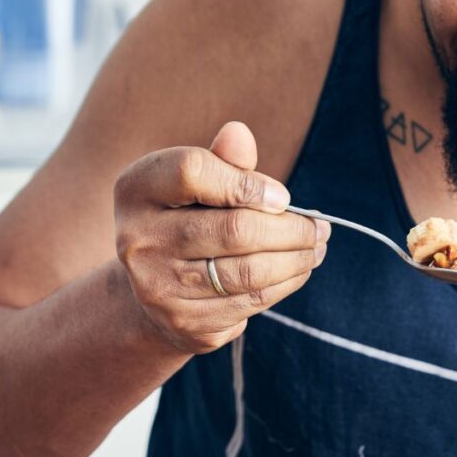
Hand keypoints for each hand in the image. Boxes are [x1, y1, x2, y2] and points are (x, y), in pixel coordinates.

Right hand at [114, 121, 329, 353]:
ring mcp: (158, 288)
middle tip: (320, 227)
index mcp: (137, 190)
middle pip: (233, 230)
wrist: (155, 288)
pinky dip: (284, 285)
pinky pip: (250, 302)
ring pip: (248, 272)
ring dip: (296, 259)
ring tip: (317, 248)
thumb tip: (240, 134)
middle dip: (291, 229)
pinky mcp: (184, 323)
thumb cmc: (186, 219)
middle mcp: (137, 241)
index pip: (194, 172)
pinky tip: (298, 271)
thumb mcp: (196, 184)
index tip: (283, 197)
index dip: (248, 182)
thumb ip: (222, 161)